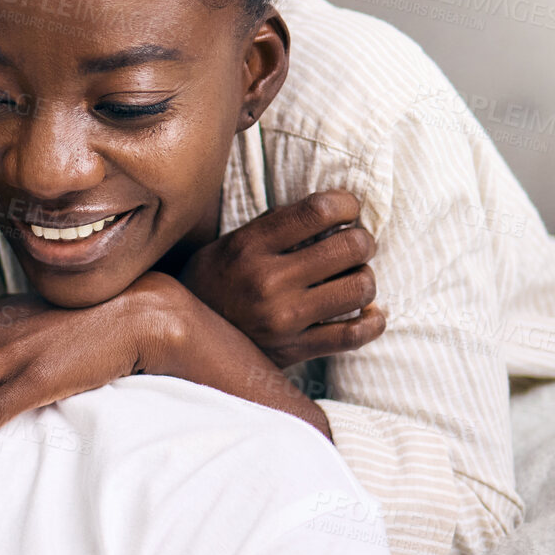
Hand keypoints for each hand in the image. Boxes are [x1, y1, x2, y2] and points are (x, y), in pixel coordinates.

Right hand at [179, 189, 385, 368]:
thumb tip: (331, 212)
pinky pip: (354, 335)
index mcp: (251, 246)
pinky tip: (369, 313)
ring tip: (352, 279)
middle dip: (362, 242)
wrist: (181, 337)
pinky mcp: (294, 350)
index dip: (347, 205)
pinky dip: (373, 322)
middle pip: (351, 247)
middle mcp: (268, 281)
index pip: (320, 210)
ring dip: (364, 279)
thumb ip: (276, 226)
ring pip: (360, 288)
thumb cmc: (212, 282)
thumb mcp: (231, 243)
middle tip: (354, 246)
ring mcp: (283, 318)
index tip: (347, 211)